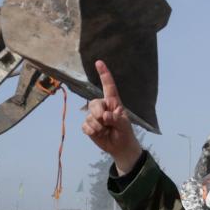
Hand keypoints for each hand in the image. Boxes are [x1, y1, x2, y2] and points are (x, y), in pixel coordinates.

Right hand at [80, 59, 143, 174]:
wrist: (120, 147)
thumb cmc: (124, 132)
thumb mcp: (124, 125)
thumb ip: (115, 119)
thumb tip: (104, 115)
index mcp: (113, 102)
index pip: (108, 86)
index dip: (104, 74)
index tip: (99, 62)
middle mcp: (102, 107)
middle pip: (94, 103)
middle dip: (98, 113)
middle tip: (105, 121)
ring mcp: (94, 116)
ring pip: (89, 116)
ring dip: (98, 126)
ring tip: (105, 131)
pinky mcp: (89, 126)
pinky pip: (85, 126)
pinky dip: (92, 131)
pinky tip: (99, 134)